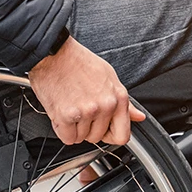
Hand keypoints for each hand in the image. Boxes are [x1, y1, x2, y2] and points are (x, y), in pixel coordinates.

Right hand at [29, 35, 144, 145]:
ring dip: (73, 128)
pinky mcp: (67, 115)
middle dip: (87, 129)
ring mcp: (87, 111)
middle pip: (97, 137)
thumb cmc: (78, 62)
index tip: (102, 129)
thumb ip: (125, 103)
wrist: (53, 53)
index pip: (122, 135)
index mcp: (118, 97)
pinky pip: (67, 138)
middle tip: (80, 109)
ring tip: (70, 106)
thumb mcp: (109, 77)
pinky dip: (62, 129)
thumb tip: (138, 117)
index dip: (109, 135)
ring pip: (81, 138)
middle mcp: (105, 105)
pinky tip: (62, 112)